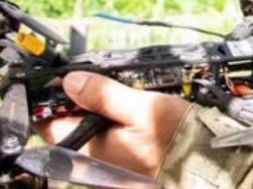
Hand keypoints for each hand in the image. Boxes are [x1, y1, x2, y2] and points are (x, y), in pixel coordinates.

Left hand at [39, 72, 190, 177]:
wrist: (202, 164)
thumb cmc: (175, 136)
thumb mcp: (141, 106)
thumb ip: (103, 95)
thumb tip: (70, 82)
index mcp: (90, 151)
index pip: (49, 125)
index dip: (53, 98)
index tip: (64, 79)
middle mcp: (92, 165)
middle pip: (68, 129)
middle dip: (77, 104)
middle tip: (99, 83)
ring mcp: (105, 171)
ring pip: (87, 135)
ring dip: (96, 114)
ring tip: (119, 96)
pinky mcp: (119, 172)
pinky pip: (103, 144)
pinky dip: (110, 127)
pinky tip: (128, 115)